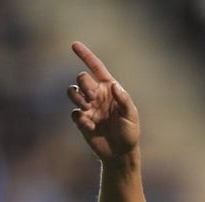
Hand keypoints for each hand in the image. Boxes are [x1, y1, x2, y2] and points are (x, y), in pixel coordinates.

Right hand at [67, 42, 139, 160]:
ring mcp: (88, 107)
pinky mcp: (82, 121)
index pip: (96, 68)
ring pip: (72, 92)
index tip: (74, 45)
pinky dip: (80, 118)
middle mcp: (97, 95)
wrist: (121, 153)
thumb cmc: (129, 132)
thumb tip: (114, 86)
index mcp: (109, 89)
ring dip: (77, 97)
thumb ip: (123, 99)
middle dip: (84, 84)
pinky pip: (74, 113)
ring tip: (87, 106)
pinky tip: (90, 127)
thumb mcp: (131, 115)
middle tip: (92, 97)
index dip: (86, 56)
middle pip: (82, 79)